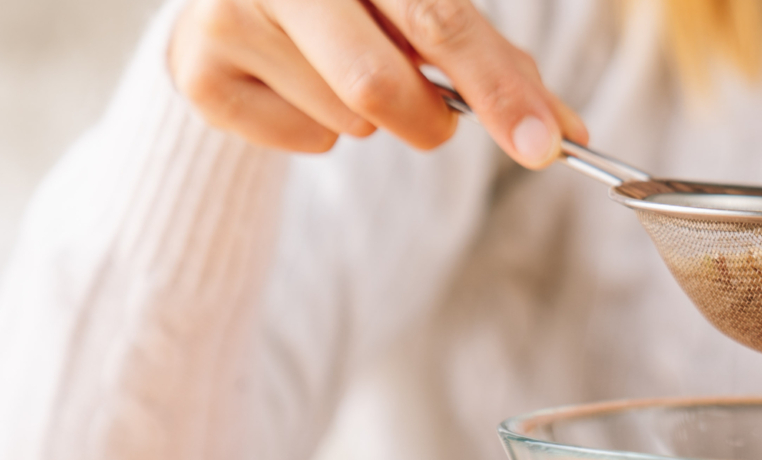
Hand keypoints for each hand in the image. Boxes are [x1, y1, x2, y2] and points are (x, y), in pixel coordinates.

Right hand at [169, 0, 587, 165]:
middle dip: (427, 120)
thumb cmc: (356, 5)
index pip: (440, 19)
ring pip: (344, 117)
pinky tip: (298, 88)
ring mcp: (229, 12)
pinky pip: (301, 140)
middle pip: (378, 84)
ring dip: (370, 119)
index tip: (546, 144)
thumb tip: (564, 129)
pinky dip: (320, 134)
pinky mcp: (197, 68)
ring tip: (342, 72)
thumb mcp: (420, 9)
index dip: (499, 87)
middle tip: (437, 121)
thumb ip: (493, 60)